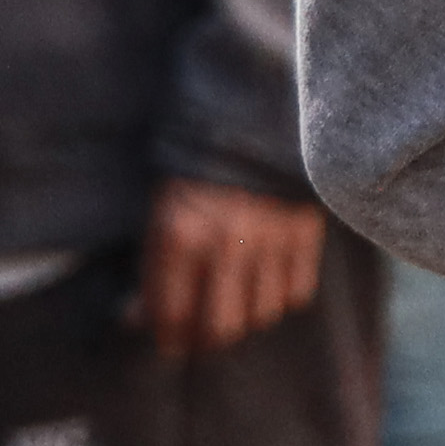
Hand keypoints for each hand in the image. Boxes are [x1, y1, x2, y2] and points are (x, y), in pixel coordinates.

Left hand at [132, 180, 327, 356]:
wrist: (253, 107)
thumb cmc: (195, 162)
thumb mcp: (161, 206)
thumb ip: (153, 264)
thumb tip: (137, 319)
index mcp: (178, 234)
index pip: (170, 316)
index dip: (166, 335)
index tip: (167, 337)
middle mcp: (224, 243)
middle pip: (219, 329)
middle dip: (205, 338)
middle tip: (200, 330)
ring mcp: (269, 239)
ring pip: (260, 316)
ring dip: (246, 316)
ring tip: (236, 300)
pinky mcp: (306, 231)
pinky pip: (296, 294)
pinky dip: (281, 294)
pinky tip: (268, 278)